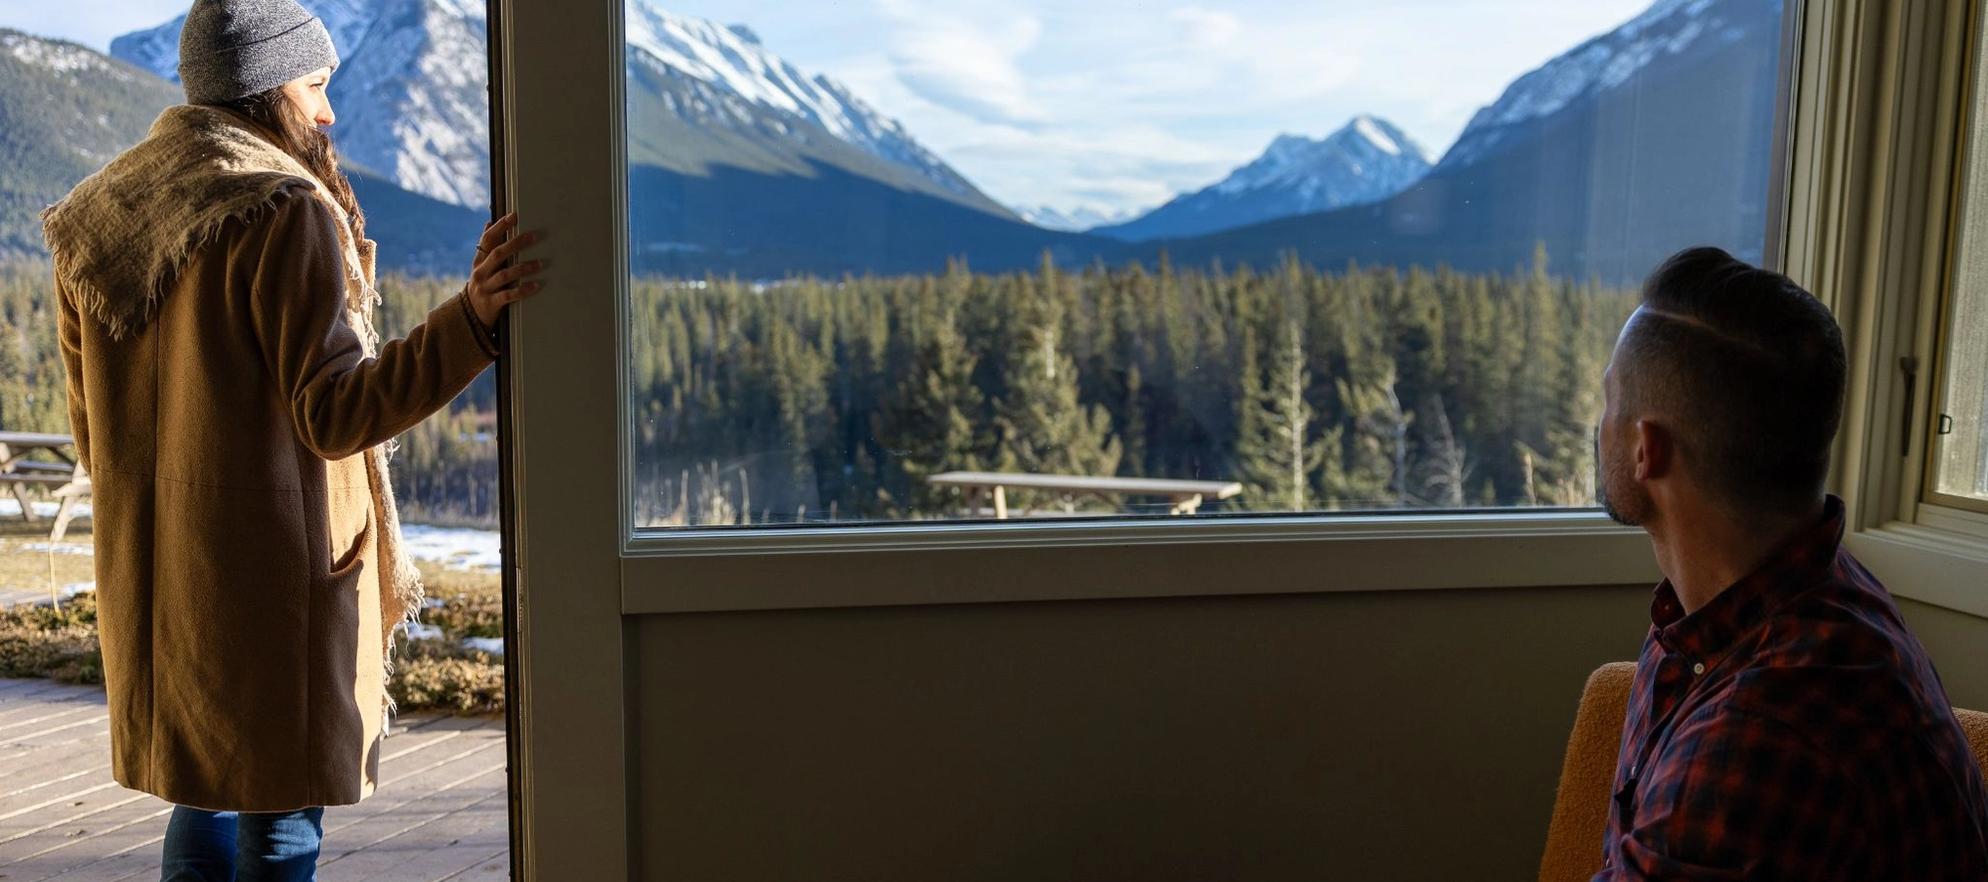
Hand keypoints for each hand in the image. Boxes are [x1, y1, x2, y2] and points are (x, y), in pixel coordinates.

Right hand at [467, 213, 546, 328]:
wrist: (469, 315)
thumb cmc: (483, 286)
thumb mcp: (481, 266)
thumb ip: (487, 248)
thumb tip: (489, 222)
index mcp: (479, 262)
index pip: (487, 240)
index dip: (500, 227)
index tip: (513, 216)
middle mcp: (480, 273)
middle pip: (498, 255)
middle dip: (516, 244)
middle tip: (533, 236)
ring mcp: (485, 288)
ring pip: (504, 275)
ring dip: (523, 268)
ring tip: (540, 263)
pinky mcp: (492, 303)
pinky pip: (508, 295)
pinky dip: (523, 290)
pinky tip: (536, 285)